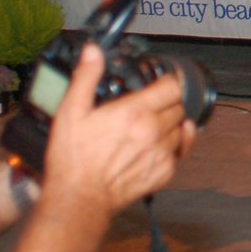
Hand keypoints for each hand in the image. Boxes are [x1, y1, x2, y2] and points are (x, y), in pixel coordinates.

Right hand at [41, 45, 193, 215]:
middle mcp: (154, 130)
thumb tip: (93, 52)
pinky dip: (172, 146)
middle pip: (177, 106)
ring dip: (170, 125)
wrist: (79, 199)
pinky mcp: (164, 172)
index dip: (166, 81)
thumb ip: (86, 78)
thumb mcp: (71, 112)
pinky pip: (179, 152)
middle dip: (166, 103)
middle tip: (148, 107)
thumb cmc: (73, 159)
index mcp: (135, 112)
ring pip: (180, 128)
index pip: (171, 86)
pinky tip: (157, 146)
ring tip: (149, 128)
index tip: (160, 82)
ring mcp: (162, 152)